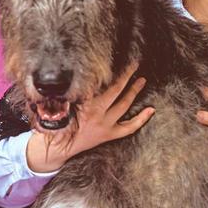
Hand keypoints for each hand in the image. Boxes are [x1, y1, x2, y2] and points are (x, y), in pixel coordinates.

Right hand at [27, 60, 153, 170]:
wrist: (58, 147)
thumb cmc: (57, 122)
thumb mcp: (61, 104)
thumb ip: (73, 92)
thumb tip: (79, 76)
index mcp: (84, 103)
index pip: (100, 83)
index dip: (110, 71)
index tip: (117, 59)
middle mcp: (96, 113)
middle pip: (116, 90)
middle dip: (126, 75)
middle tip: (134, 64)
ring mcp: (105, 125)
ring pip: (124, 105)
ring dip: (134, 91)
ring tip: (142, 80)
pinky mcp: (109, 134)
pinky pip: (129, 127)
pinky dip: (141, 119)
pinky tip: (151, 110)